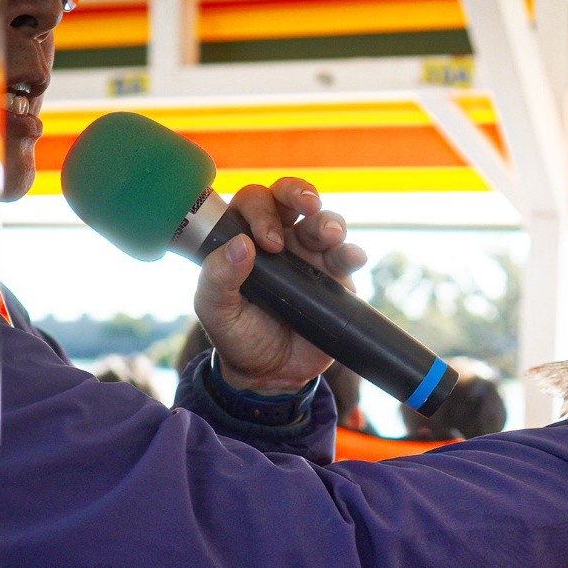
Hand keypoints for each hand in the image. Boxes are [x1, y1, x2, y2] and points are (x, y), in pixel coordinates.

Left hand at [194, 178, 366, 393]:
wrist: (271, 375)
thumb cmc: (237, 336)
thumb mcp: (215, 310)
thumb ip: (217, 277)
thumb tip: (240, 245)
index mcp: (245, 239)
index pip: (253, 203)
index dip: (261, 211)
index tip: (266, 242)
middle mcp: (279, 240)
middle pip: (291, 198)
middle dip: (300, 193)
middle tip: (307, 204)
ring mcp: (309, 257)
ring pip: (324, 223)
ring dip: (329, 222)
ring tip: (330, 236)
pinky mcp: (335, 279)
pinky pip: (347, 256)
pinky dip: (352, 253)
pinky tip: (352, 257)